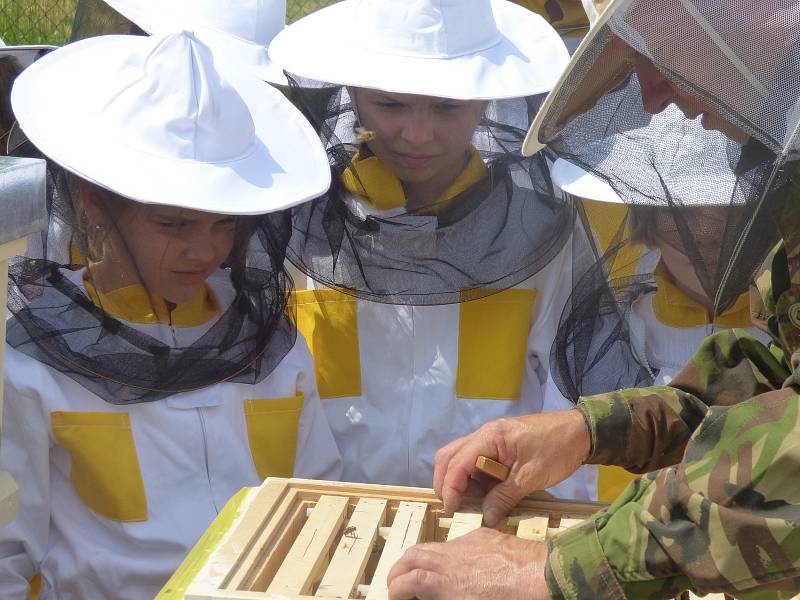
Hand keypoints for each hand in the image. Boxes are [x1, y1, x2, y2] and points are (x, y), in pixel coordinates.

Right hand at [387, 528, 549, 599]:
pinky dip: (446, 553)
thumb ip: (447, 597)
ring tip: (420, 574)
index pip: (404, 583)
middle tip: (397, 585)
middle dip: (399, 570)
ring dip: (420, 559)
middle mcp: (449, 559)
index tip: (395, 599)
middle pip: (411, 556)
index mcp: (443, 582)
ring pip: (432, 546)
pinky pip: (456, 542)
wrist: (545, 577)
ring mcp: (466, 544)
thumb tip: (437, 594)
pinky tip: (456, 565)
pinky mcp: (483, 536)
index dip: (395, 592)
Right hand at [433, 410, 589, 525]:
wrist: (580, 432)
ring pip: (461, 460)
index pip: (456, 463)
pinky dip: (476, 480)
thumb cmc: (556, 450)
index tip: (452, 511)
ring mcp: (491, 440)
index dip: (450, 489)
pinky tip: (487, 495)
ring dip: (462, 482)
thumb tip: (485, 517)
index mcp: (489, 437)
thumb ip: (504, 496)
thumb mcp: (530, 477)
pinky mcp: (499, 447)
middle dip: (446, 483)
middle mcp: (483, 435)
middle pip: (449, 457)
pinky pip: (477, 463)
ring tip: (474, 503)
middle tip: (454, 507)